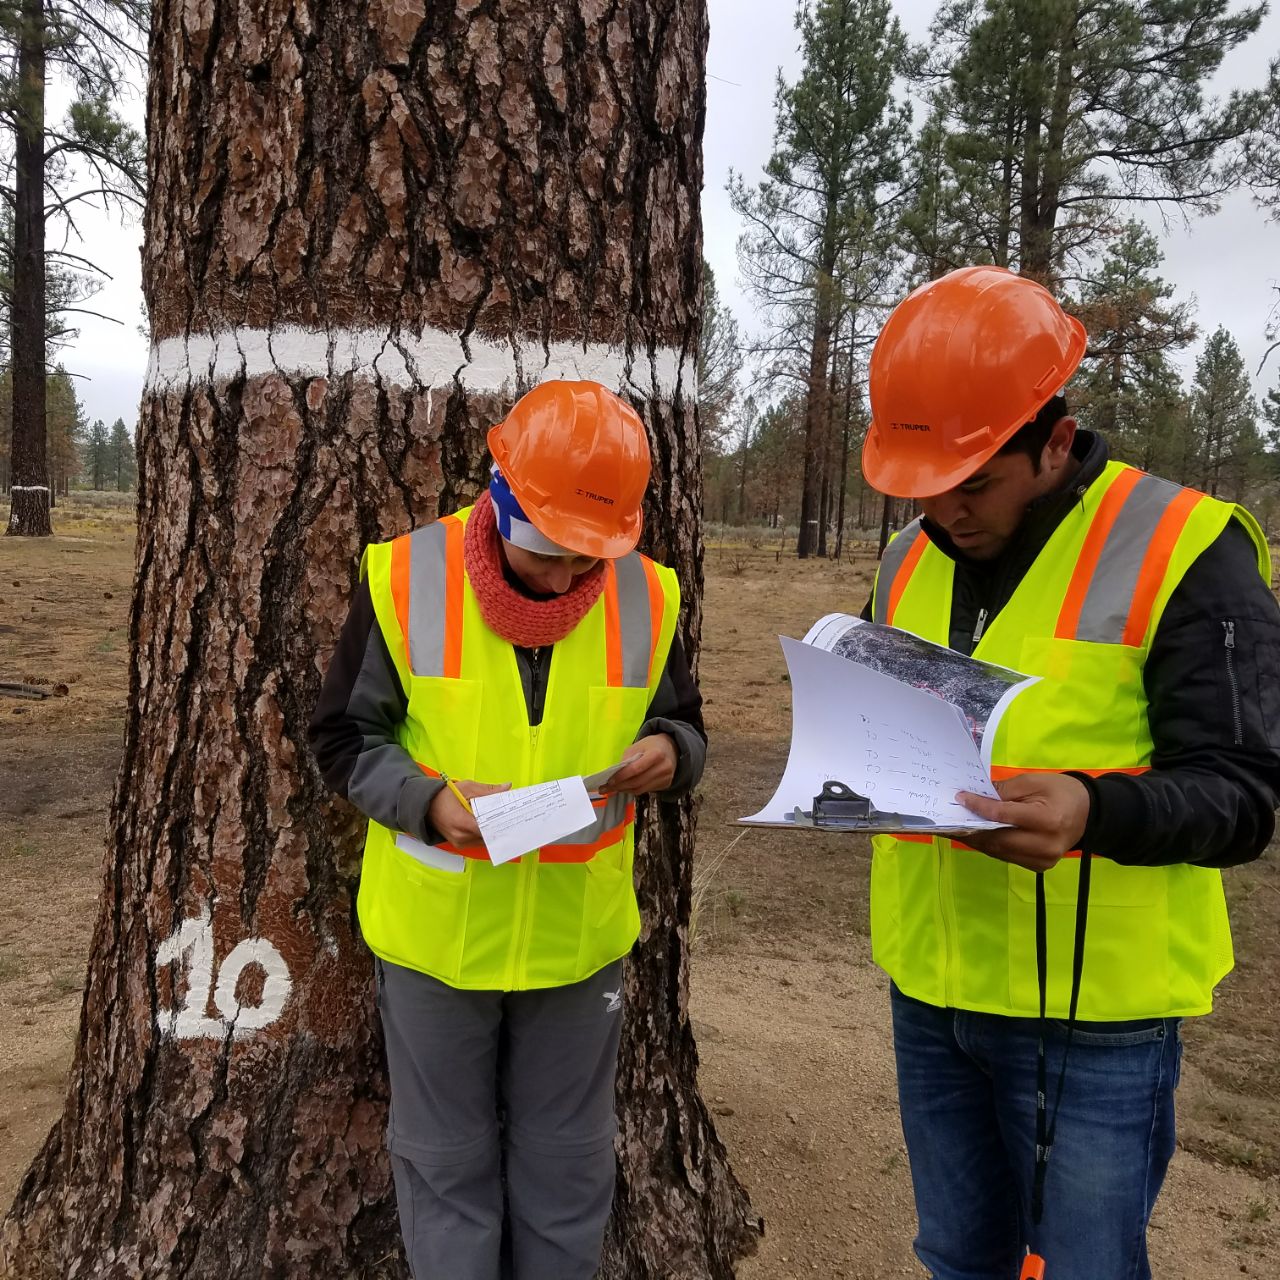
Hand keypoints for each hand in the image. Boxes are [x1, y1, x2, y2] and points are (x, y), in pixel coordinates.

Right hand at [428, 779, 510, 848]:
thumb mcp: (466, 788)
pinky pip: (477, 841)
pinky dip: (484, 834)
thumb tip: (506, 787)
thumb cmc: (444, 796)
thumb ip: (488, 790)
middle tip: (512, 818)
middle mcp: (460, 836)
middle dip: (499, 826)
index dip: (501, 823)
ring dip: (492, 831)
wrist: (427, 806)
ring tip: (503, 820)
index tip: (512, 817)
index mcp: (461, 822)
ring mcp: (459, 843)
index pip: (487, 828)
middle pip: (487, 835)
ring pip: (483, 840)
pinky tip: (491, 825)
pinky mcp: (459, 844)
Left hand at [601, 734, 678, 795]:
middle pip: (638, 782)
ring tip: (614, 788)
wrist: (671, 749)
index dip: (621, 776)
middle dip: (620, 786)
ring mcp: (666, 778)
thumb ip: (627, 759)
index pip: (636, 769)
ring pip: (640, 789)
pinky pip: (645, 790)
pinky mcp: (665, 785)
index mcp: (657, 754)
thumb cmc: (652, 746)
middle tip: (607, 788)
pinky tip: (626, 787)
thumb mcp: (637, 745)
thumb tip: (615, 774)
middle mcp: (664, 767)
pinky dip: (633, 790)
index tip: (609, 781)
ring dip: (625, 790)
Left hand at [956, 772, 1090, 872]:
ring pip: (998, 851)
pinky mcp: (1037, 866)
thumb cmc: (1062, 792)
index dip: (979, 807)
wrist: (1089, 814)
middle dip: (970, 829)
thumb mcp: (1035, 782)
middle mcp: (1044, 846)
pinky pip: (1006, 855)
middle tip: (946, 820)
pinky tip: (973, 834)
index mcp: (1047, 821)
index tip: (960, 798)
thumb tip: (975, 797)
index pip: (1003, 816)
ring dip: (975, 839)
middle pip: (997, 839)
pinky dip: (988, 845)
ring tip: (953, 827)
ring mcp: (1042, 860)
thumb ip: (1004, 790)